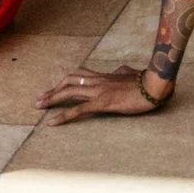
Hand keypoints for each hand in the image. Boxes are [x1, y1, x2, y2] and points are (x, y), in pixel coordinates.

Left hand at [37, 65, 166, 123]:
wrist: (154, 85)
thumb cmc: (146, 82)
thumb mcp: (131, 74)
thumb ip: (122, 72)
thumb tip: (120, 70)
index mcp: (103, 76)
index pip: (78, 75)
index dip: (64, 81)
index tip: (54, 88)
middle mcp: (97, 81)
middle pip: (68, 82)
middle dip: (52, 90)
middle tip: (39, 99)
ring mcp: (98, 91)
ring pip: (69, 92)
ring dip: (52, 99)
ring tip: (39, 106)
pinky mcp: (102, 103)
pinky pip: (78, 110)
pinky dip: (63, 116)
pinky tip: (52, 122)